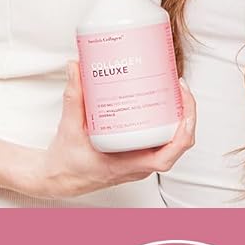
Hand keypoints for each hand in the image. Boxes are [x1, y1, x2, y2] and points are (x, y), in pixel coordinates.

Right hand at [28, 61, 196, 199]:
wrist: (59, 178)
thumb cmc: (66, 162)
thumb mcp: (69, 128)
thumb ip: (73, 96)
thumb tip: (76, 67)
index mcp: (127, 165)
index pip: (167, 155)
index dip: (183, 130)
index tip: (182, 102)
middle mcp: (139, 166)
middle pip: (177, 143)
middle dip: (185, 113)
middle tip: (178, 85)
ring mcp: (139, 162)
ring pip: (171, 142)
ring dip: (178, 117)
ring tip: (174, 89)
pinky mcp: (136, 155)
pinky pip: (160, 140)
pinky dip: (166, 122)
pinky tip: (162, 102)